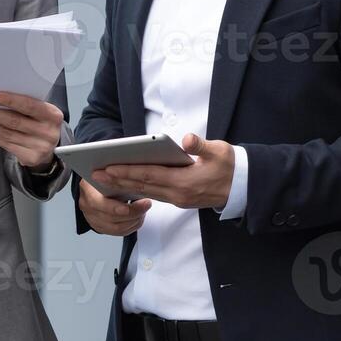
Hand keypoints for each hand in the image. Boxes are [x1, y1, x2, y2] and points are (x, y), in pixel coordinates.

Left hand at [0, 91, 63, 168]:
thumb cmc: (40, 122)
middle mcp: (48, 132)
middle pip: (13, 121)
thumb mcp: (40, 111)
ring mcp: (40, 147)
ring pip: (6, 133)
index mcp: (53, 115)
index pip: (29, 105)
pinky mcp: (30, 158)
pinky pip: (5, 144)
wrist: (49, 147)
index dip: (10, 100)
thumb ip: (25, 104)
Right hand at [78, 179, 151, 235]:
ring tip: (143, 209)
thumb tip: (136, 178)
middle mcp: (87, 206)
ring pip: (117, 227)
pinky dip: (132, 226)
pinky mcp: (101, 227)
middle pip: (110, 218)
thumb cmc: (103, 178)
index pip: (97, 203)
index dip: (116, 207)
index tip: (135, 202)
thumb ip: (118, 177)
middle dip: (133, 212)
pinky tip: (138, 217)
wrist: (93, 186)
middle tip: (146, 204)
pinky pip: (119, 232)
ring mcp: (93, 219)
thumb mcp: (108, 172)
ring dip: (134, 220)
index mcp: (87, 190)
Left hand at [90, 133, 234, 210]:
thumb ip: (201, 145)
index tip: (109, 167)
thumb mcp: (219, 151)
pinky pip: (153, 195)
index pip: (149, 175)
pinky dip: (138, 190)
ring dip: (124, 186)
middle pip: (142, 186)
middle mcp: (178, 194)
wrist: (244, 187)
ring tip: (104, 179)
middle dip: (118, 180)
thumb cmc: (230, 166)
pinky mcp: (180, 200)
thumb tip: (187, 140)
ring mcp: (178, 199)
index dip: (127, 171)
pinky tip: (126, 184)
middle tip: (95, 173)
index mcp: (185, 181)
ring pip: (146, 192)